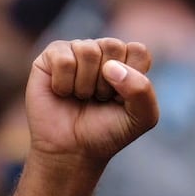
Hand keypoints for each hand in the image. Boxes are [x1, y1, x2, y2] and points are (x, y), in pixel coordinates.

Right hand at [25, 39, 158, 182]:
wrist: (72, 150)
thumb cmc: (107, 131)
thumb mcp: (142, 118)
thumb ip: (143, 90)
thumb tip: (111, 66)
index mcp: (128, 60)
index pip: (138, 51)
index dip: (131, 79)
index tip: (120, 99)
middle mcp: (103, 51)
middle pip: (113, 45)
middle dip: (106, 82)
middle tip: (99, 98)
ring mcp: (77, 50)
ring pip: (88, 50)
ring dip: (85, 84)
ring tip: (81, 97)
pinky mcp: (52, 56)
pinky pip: (63, 59)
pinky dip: (64, 84)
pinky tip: (62, 93)